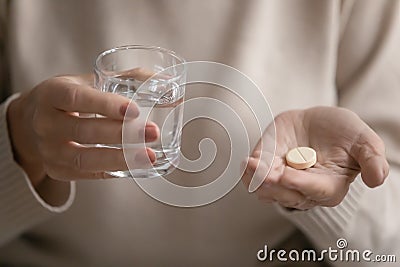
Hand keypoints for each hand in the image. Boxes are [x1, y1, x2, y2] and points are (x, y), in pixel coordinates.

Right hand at [7, 75, 158, 188]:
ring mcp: (48, 150)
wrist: (34, 120)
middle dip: (121, 133)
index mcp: (52, 93)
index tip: (134, 110)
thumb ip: (125, 79)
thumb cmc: (70, 97)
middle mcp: (45, 123)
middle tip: (152, 132)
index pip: (76, 98)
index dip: (105, 105)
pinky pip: (87, 173)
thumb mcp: (87, 81)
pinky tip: (134, 165)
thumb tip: (167, 82)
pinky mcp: (57, 170)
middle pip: (84, 131)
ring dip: (120, 158)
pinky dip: (112, 170)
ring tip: (148, 156)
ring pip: (84, 158)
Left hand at [242, 106, 388, 209]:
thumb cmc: (343, 133)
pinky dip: (249, 173)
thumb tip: (376, 180)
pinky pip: (255, 178)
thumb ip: (371, 159)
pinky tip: (246, 163)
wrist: (318, 123)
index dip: (301, 184)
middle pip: (287, 195)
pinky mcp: (268, 168)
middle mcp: (304, 188)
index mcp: (330, 186)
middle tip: (263, 173)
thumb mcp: (364, 141)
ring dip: (257, 180)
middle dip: (274, 186)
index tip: (286, 175)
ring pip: (267, 190)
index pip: (316, 190)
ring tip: (251, 166)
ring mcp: (284, 180)